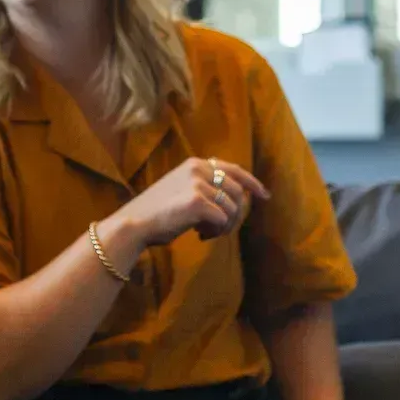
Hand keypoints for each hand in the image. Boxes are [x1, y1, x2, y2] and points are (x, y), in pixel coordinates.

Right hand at [115, 157, 268, 248]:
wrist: (134, 224)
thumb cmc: (158, 213)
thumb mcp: (181, 189)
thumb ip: (206, 187)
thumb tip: (239, 198)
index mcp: (195, 163)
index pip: (234, 170)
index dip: (252, 183)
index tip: (264, 196)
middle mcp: (198, 168)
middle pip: (238, 193)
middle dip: (235, 216)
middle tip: (220, 230)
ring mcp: (197, 184)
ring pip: (233, 209)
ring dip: (224, 227)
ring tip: (205, 233)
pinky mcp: (197, 201)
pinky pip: (223, 221)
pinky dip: (216, 233)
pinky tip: (199, 235)